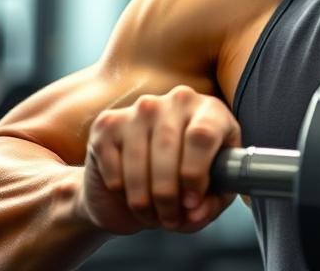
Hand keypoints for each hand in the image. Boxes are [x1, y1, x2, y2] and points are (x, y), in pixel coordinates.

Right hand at [76, 85, 240, 234]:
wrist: (144, 174)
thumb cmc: (186, 179)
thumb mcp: (210, 193)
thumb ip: (211, 203)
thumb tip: (195, 212)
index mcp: (210, 110)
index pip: (202, 135)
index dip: (195, 175)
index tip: (190, 203)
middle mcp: (177, 100)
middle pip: (168, 150)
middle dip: (168, 197)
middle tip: (170, 219)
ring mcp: (140, 109)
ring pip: (139, 163)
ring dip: (144, 201)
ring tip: (153, 215)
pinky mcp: (108, 124)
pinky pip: (114, 168)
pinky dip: (122, 193)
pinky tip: (132, 197)